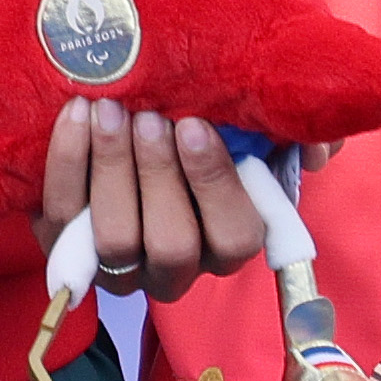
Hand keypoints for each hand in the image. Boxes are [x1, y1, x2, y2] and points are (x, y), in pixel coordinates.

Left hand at [36, 99, 271, 295]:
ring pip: (115, 239)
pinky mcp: (64, 246)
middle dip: (159, 176)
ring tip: (108, 111)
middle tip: (149, 118)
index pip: (235, 238)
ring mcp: (117, 267)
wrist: (119, 130)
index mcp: (226, 245)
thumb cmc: (196, 136)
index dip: (215, 185)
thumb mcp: (250, 135)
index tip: (196, 127)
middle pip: (171, 245)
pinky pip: (63, 214)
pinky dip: (68, 161)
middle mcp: (173, 269)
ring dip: (112, 169)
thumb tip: (317, 147)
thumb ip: (294, 137)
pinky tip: (77, 112)